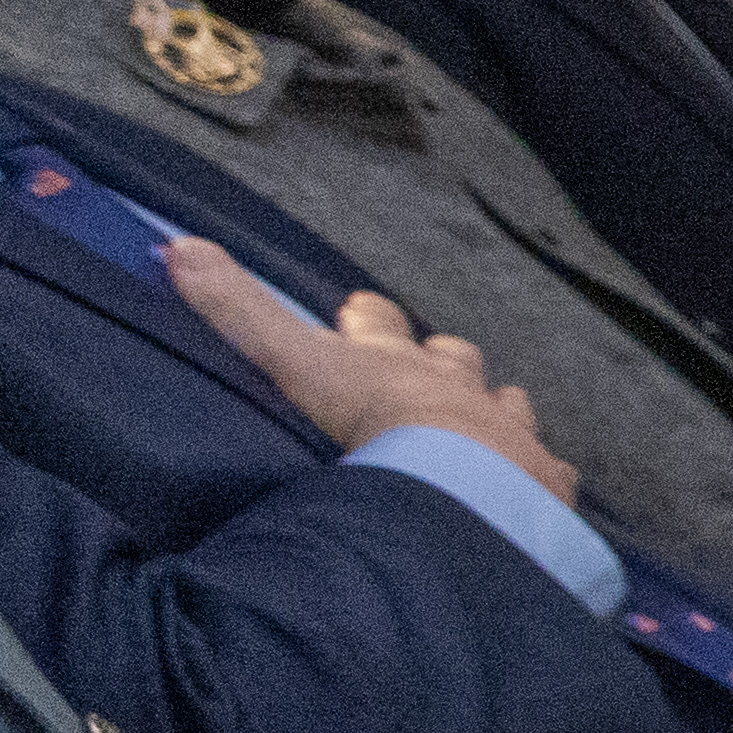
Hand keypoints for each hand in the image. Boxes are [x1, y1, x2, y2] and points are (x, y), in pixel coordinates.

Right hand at [162, 241, 571, 504]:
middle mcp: (461, 389)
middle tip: (433, 361)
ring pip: (510, 406)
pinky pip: (553, 472)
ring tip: (489, 421)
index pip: (378, 323)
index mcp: (398, 362)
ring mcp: (510, 435)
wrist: (462, 485)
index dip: (366, 318)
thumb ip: (239, 312)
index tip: (359, 311)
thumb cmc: (371, 420)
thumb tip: (179, 247)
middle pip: (454, 359)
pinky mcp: (544, 484)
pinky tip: (544, 482)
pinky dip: (544, 474)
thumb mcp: (293, 361)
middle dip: (442, 359)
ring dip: (497, 410)